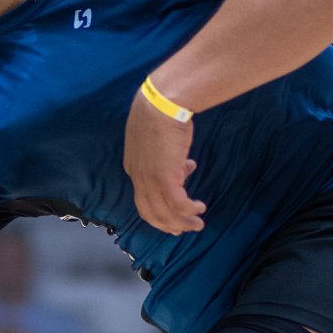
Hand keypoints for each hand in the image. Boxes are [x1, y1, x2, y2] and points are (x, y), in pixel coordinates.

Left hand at [123, 87, 204, 234]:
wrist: (160, 103)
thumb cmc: (160, 112)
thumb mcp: (161, 137)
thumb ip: (169, 154)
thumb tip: (186, 165)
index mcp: (133, 168)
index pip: (144, 196)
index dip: (160, 205)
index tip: (176, 206)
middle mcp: (138, 178)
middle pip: (150, 212)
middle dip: (167, 224)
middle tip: (182, 230)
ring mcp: (150, 180)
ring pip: (164, 213)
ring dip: (182, 223)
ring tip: (197, 225)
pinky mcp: (165, 178)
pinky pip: (177, 204)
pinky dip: (189, 211)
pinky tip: (199, 209)